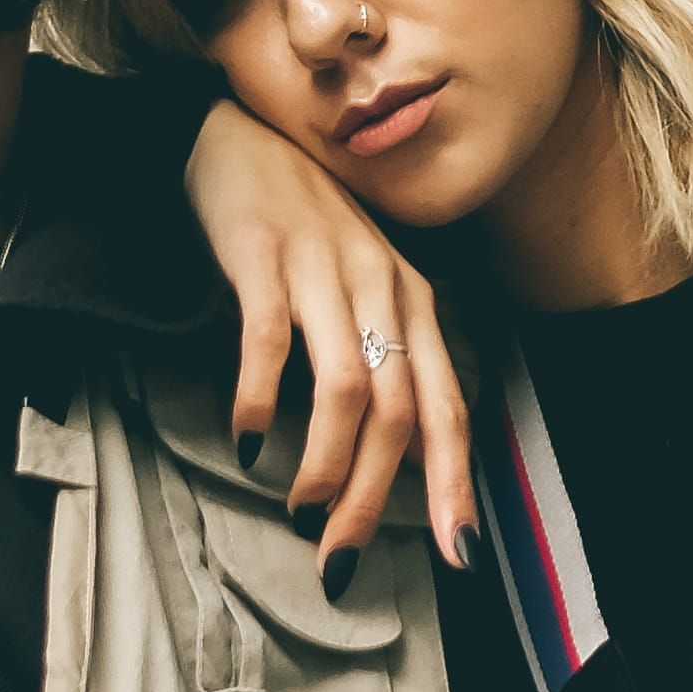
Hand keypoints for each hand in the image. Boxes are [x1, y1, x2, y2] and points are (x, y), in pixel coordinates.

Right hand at [183, 100, 480, 577]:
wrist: (235, 133)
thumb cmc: (301, 227)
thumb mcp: (362, 291)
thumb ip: (387, 363)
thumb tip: (406, 458)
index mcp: (414, 301)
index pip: (447, 408)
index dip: (456, 484)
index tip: (457, 555)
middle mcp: (382, 285)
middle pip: (399, 412)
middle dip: (375, 498)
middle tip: (341, 557)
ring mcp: (325, 266)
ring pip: (346, 388)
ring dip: (326, 464)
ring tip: (299, 511)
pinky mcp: (264, 253)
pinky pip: (270, 340)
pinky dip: (263, 399)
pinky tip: (250, 442)